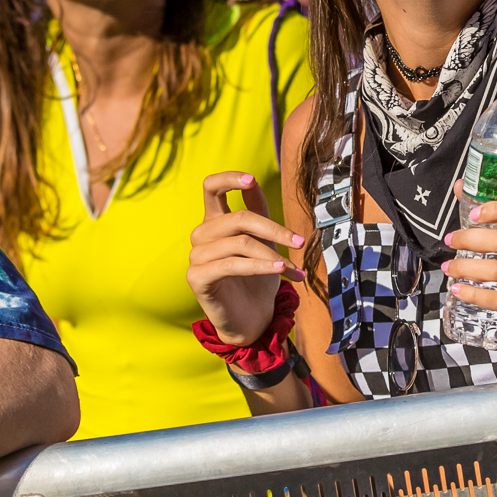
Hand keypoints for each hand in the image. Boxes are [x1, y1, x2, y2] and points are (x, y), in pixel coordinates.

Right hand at [188, 172, 306, 346]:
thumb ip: (258, 212)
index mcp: (215, 221)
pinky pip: (232, 264)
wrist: (253, 319)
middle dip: (275, 230)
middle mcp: (201, 235)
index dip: (229, 178)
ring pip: (240, 243)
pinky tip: (281, 271)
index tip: (252, 180)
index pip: (211, 187)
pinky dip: (260, 266)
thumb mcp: (264, 241)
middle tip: (300, 243)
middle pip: (239, 218)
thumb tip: (254, 182)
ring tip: (294, 269)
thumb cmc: (259, 278)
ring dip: (273, 255)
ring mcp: (196, 256)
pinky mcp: (197, 277)